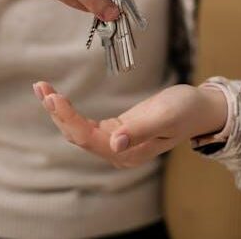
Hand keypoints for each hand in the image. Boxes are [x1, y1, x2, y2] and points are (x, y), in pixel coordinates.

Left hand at [32, 82, 227, 167]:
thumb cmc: (186, 110)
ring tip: (42, 88)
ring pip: (77, 130)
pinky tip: (56, 97)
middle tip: (41, 87)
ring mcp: (115, 143)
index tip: (54, 97)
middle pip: (77, 136)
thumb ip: (140, 131)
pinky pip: (84, 124)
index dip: (69, 118)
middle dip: (57, 112)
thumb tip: (114, 144)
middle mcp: (117, 152)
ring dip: (58, 111)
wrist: (199, 109)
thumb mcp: (165, 117)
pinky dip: (69, 110)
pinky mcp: (114, 131)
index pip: (89, 138)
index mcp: (128, 153)